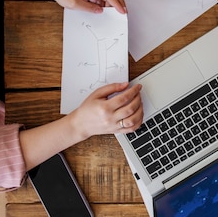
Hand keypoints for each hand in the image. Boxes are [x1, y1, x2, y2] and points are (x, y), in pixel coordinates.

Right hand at [19, 82, 143, 169]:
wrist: (77, 126)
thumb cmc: (83, 109)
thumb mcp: (94, 95)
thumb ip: (109, 88)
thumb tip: (124, 84)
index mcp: (103, 107)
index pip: (124, 97)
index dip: (133, 90)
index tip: (138, 85)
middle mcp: (109, 118)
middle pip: (130, 107)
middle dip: (138, 98)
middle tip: (140, 92)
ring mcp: (113, 127)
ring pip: (133, 118)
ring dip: (140, 109)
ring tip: (140, 102)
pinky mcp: (116, 132)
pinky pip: (131, 128)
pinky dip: (138, 121)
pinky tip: (139, 114)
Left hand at [44, 0, 126, 13]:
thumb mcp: (74, 3)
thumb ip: (89, 7)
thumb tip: (100, 10)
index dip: (116, 3)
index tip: (122, 10)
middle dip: (119, 1)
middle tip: (124, 10)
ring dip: (114, 2)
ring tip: (117, 11)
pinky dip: (107, 2)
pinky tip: (107, 9)